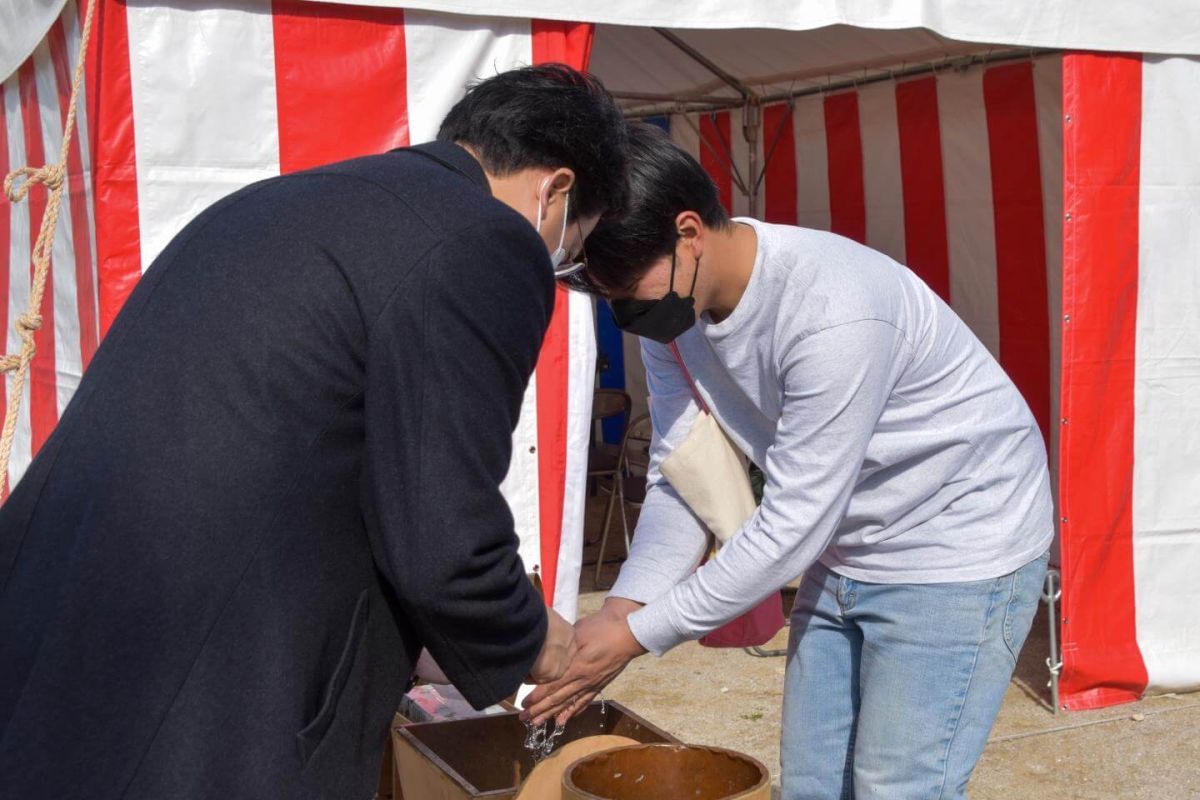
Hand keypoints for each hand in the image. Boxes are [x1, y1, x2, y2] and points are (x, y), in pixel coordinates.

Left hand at [520, 598, 646, 725]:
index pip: (553, 687)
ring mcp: (594, 684)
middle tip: (525, 719)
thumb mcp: (578, 633)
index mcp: (578, 668)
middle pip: (559, 699)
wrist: (630, 631)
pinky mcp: (601, 683)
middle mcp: (585, 680)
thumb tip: (544, 653)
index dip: (538, 697)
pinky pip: (585, 701)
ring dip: (553, 715)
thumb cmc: (603, 628)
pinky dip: (574, 711)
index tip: (524, 704)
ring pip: (570, 703)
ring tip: (539, 724)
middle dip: (541, 710)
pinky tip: (565, 719)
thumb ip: (563, 646)